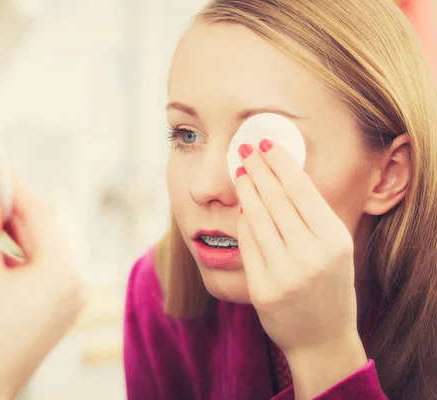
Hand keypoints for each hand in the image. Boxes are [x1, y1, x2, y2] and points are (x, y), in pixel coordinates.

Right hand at [0, 176, 85, 399]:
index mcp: (62, 269)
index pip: (38, 211)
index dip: (13, 184)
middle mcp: (75, 279)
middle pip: (43, 228)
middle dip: (13, 206)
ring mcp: (71, 294)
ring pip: (42, 246)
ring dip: (15, 229)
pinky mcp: (60, 305)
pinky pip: (43, 266)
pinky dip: (21, 253)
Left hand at [234, 140, 366, 396]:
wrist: (321, 339)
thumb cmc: (329, 287)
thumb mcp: (335, 249)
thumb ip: (313, 217)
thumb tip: (282, 176)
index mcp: (335, 241)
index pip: (301, 190)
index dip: (280, 163)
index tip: (265, 143)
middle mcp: (311, 256)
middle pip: (276, 200)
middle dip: (257, 170)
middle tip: (244, 149)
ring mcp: (285, 275)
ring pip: (257, 219)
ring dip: (245, 190)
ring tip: (239, 171)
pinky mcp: (262, 290)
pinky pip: (247, 245)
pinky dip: (242, 222)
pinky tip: (240, 206)